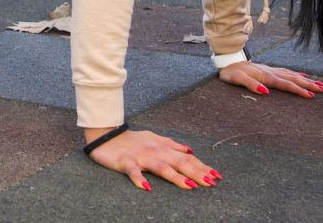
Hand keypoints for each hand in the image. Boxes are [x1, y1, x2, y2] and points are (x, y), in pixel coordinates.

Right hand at [84, 127, 220, 189]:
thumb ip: (171, 144)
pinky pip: (133, 171)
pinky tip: (147, 187)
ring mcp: (140, 157)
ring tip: (190, 186)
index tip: (217, 176)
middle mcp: (155, 151)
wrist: (105, 135)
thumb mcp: (153, 138)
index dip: (202, 166)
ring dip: (176, 177)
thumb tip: (190, 149)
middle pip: (179, 162)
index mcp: (162, 147)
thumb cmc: (130, 139)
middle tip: (212, 182)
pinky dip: (140, 179)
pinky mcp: (125, 162)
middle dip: (197, 172)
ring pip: (161, 167)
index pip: (187, 157)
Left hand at [218, 60, 322, 97]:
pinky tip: (303, 76)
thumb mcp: (237, 79)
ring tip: (319, 84)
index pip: (286, 84)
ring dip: (306, 80)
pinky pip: (287, 72)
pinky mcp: (269, 70)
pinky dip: (297, 75)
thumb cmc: (231, 72)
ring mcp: (271, 70)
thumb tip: (266, 92)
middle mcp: (271, 72)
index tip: (311, 96)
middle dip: (309, 85)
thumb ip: (251, 85)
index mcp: (266, 76)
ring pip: (293, 75)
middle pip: (294, 79)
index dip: (299, 90)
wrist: (227, 61)